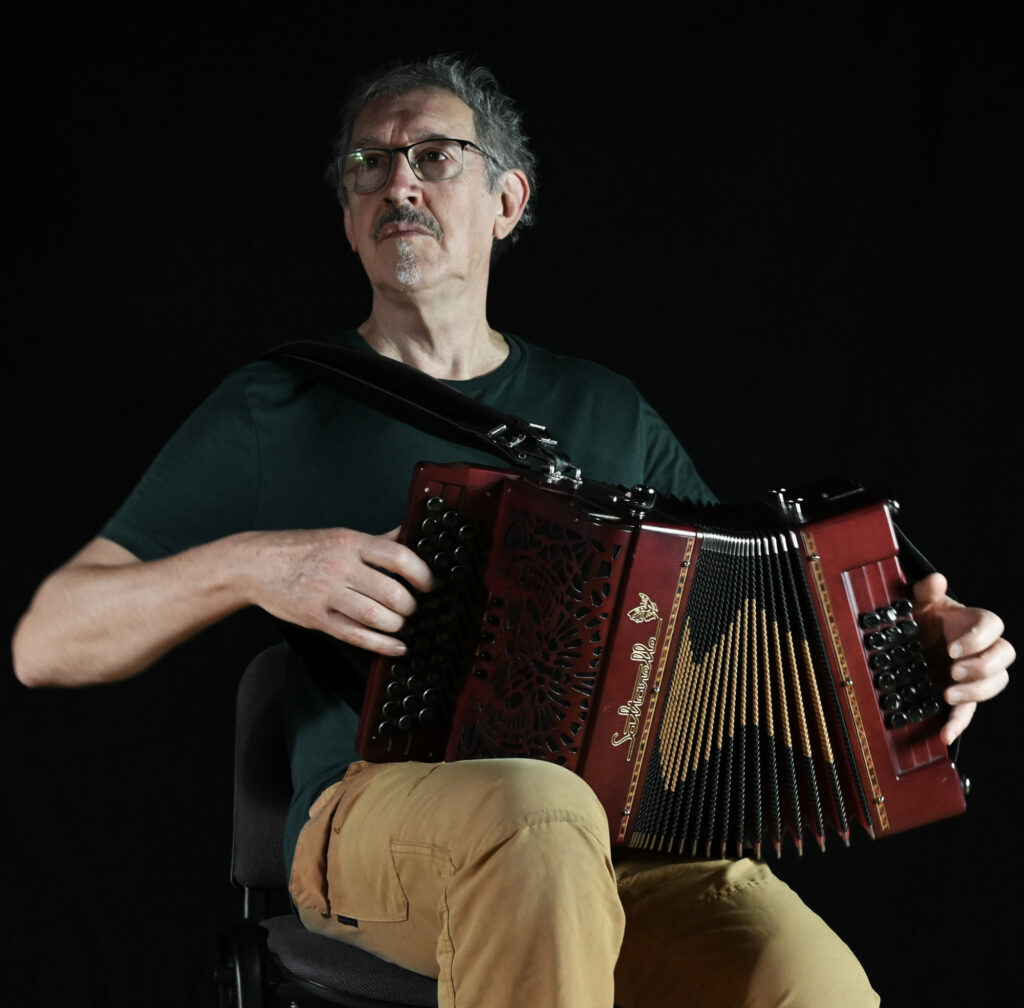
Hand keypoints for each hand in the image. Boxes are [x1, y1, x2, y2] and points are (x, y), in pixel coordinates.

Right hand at [246, 526, 434, 655]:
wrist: (255, 564)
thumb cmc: (300, 549)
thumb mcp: (340, 536)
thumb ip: (376, 540)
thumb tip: (410, 534)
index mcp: (350, 542)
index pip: (398, 556)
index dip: (421, 573)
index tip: (429, 583)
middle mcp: (340, 566)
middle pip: (391, 592)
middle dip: (410, 605)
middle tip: (412, 607)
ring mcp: (327, 593)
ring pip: (376, 616)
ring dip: (396, 624)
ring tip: (399, 622)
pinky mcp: (316, 617)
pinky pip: (355, 635)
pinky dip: (381, 645)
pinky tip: (395, 646)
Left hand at [911, 572, 1013, 743]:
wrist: (910, 640)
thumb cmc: (919, 617)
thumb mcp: (917, 603)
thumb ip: (926, 591)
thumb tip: (936, 579)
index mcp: (971, 623)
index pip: (993, 625)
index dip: (978, 638)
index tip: (953, 648)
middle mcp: (980, 648)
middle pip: (1004, 657)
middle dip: (982, 667)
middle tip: (953, 672)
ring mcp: (973, 673)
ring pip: (995, 684)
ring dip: (975, 692)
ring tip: (946, 694)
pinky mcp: (962, 694)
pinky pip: (969, 711)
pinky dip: (958, 723)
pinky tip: (945, 734)